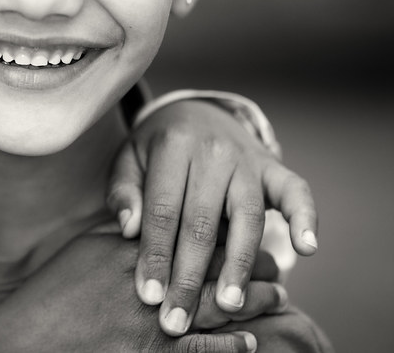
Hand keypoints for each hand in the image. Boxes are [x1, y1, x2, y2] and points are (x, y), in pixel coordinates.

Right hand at [0, 233, 284, 352]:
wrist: (29, 339)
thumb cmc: (53, 294)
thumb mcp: (85, 248)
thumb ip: (120, 228)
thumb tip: (147, 214)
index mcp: (131, 247)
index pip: (189, 230)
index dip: (225, 230)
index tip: (246, 230)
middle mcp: (147, 279)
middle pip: (211, 265)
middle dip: (247, 263)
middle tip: (274, 266)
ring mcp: (150, 319)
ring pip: (216, 306)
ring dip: (251, 302)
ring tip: (275, 296)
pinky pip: (202, 352)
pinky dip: (230, 348)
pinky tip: (250, 343)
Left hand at [106, 98, 317, 335]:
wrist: (197, 112)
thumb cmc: (156, 148)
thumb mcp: (129, 159)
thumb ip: (124, 190)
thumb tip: (129, 228)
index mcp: (172, 147)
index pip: (162, 210)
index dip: (155, 255)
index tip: (149, 296)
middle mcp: (212, 152)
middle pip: (201, 221)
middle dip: (189, 275)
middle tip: (179, 318)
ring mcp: (247, 160)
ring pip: (246, 217)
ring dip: (238, 264)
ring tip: (229, 304)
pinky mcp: (275, 168)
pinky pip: (297, 192)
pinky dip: (306, 218)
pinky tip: (305, 249)